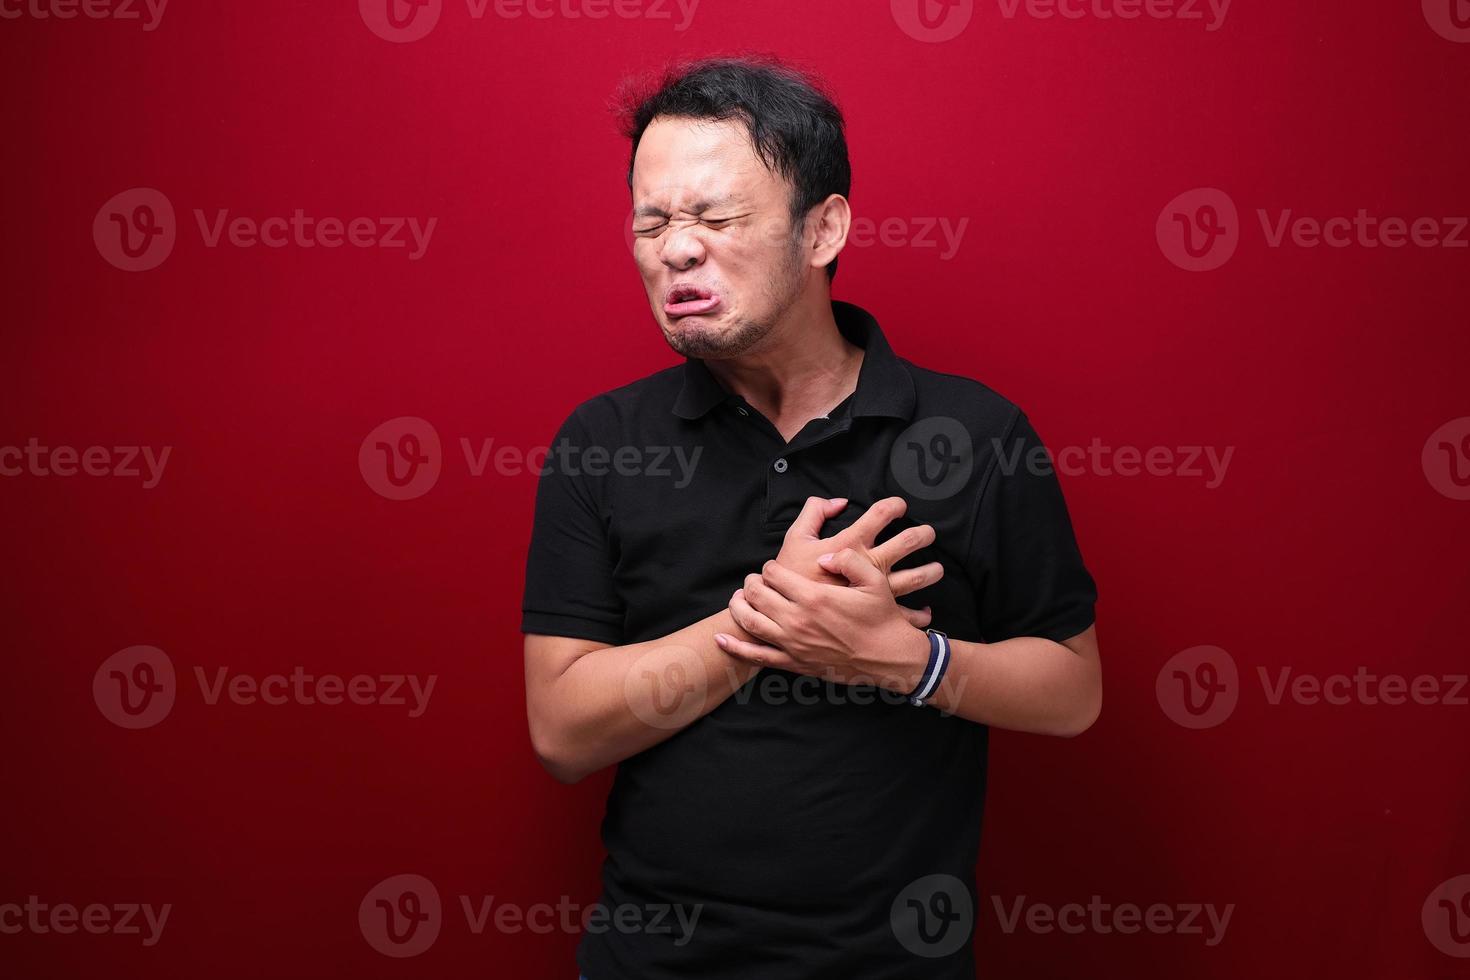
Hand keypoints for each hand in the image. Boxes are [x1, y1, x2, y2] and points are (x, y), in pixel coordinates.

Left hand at [717, 546, 932, 694]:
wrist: (890, 658)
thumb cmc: (882, 618)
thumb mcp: (873, 580)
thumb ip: (847, 559)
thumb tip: (823, 555)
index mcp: (813, 597)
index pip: (773, 573)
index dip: (770, 567)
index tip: (775, 568)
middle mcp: (797, 620)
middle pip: (756, 594)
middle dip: (751, 583)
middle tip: (755, 580)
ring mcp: (793, 644)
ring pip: (750, 622)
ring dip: (739, 607)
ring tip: (738, 599)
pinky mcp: (794, 664)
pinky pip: (757, 656)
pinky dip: (736, 648)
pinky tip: (721, 640)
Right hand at [774, 496, 942, 627]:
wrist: (786, 614)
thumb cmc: (791, 577)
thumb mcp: (795, 538)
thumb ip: (813, 512)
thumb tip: (836, 502)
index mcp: (852, 542)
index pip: (881, 514)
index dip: (894, 505)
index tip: (900, 506)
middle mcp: (869, 563)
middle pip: (908, 542)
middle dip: (923, 534)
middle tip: (929, 534)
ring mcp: (876, 589)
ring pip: (916, 577)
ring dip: (931, 572)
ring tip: (938, 569)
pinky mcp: (876, 612)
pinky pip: (906, 614)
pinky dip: (919, 614)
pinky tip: (925, 612)